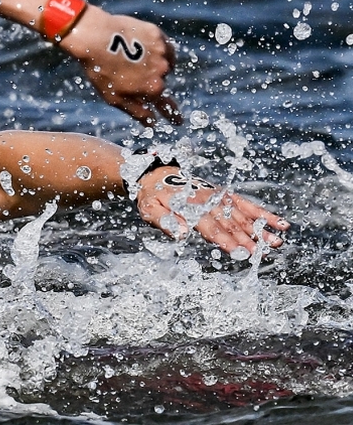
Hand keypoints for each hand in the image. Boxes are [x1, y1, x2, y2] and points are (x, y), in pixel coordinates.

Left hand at [59, 7, 180, 125]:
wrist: (94, 38)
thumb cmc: (101, 70)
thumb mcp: (115, 98)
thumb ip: (137, 112)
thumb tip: (153, 123)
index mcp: (153, 89)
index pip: (167, 107)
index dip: (172, 115)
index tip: (178, 121)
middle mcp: (163, 71)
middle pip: (160, 81)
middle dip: (148, 79)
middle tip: (127, 71)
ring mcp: (162, 51)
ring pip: (163, 62)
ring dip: (152, 63)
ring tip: (129, 58)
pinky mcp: (158, 35)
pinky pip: (162, 46)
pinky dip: (154, 49)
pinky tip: (139, 47)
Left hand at [136, 167, 288, 255]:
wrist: (157, 175)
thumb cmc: (152, 196)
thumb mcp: (150, 209)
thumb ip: (165, 221)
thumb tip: (183, 234)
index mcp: (191, 206)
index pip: (210, 226)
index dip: (225, 240)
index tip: (238, 252)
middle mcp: (209, 201)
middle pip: (231, 223)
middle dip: (248, 240)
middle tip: (263, 253)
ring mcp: (219, 197)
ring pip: (242, 216)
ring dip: (260, 230)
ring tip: (276, 243)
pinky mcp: (225, 195)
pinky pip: (246, 205)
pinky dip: (263, 214)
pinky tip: (279, 223)